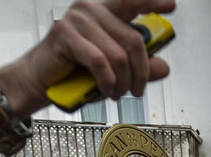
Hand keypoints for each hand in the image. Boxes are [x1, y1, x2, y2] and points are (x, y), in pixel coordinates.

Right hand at [0, 0, 174, 115]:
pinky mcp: (65, 35)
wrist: (39, 82)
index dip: (153, 2)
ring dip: (122, 82)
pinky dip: (107, 82)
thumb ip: (138, 67)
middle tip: (136, 91)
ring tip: (116, 93)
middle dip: (140, 73)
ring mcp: (77, 19)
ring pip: (118, 56)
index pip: (131, 1)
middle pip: (134, 40)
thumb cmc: (74, 73)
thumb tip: (163, 67)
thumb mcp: (114, 71)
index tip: (172, 5)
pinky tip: (105, 90)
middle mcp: (90, 9)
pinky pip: (100, 63)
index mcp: (103, 12)